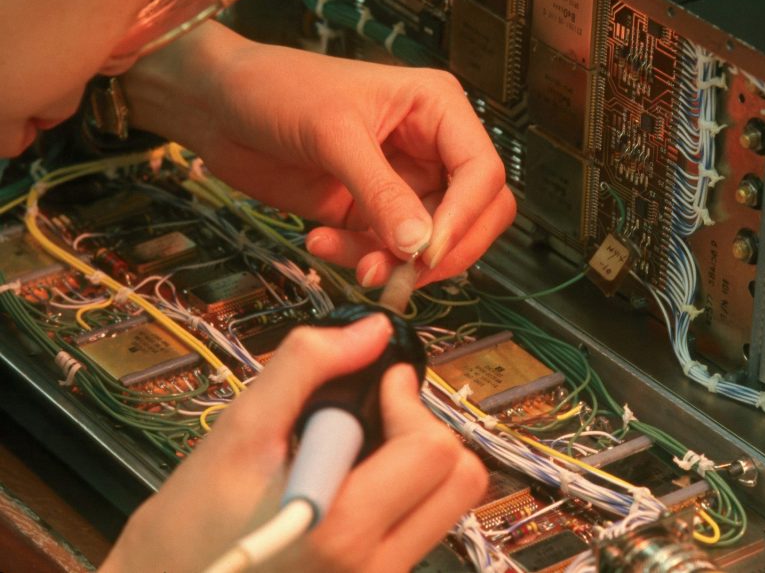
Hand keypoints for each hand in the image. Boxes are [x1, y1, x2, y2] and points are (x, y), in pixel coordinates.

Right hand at [102, 314, 486, 571]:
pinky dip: (402, 494)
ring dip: (415, 463)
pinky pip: (421, 528)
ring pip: (446, 504)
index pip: (432, 451)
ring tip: (353, 453)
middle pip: (459, 478)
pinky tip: (349, 486)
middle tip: (371, 416)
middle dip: (422, 429)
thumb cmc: (190, 523)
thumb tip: (373, 330)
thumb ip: (307, 366)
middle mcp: (374, 567)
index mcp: (341, 529)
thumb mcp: (240, 431)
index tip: (379, 381)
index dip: (409, 399)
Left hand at [124, 23, 515, 287]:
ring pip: (432, 242)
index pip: (483, 173)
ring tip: (355, 264)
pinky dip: (362, 257)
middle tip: (402, 272)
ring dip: (396, 262)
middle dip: (442, 250)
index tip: (427, 251)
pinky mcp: (372, 211)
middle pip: (476, 214)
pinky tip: (322, 241)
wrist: (218, 106)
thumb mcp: (334, 135)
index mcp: (437, 109)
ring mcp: (403, 182)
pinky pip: (389, 250)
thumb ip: (381, 192)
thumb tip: (420, 247)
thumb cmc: (277, 89)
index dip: (465, 217)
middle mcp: (430, 147)